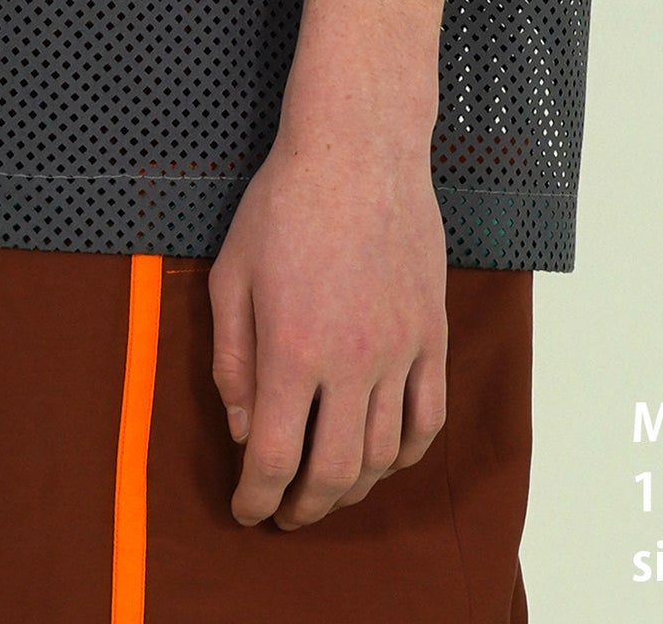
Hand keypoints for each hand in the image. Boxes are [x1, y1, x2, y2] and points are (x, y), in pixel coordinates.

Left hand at [208, 114, 446, 528]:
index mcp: (291, 350)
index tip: (247, 511)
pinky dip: (409, 453)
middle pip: (335, 471)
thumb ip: (232, 359)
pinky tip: (387, 458)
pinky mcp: (431, 333)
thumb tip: (241, 428)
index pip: (274, 458)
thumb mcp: (231, 274)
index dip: (257, 498)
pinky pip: (429, 416)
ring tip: (329, 488)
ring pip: (386, 454)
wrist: (357, 150)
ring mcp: (399, 350)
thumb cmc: (284, 204)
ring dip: (355, 486)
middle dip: (306, 506)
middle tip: (287, 514)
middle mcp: (350, 362)